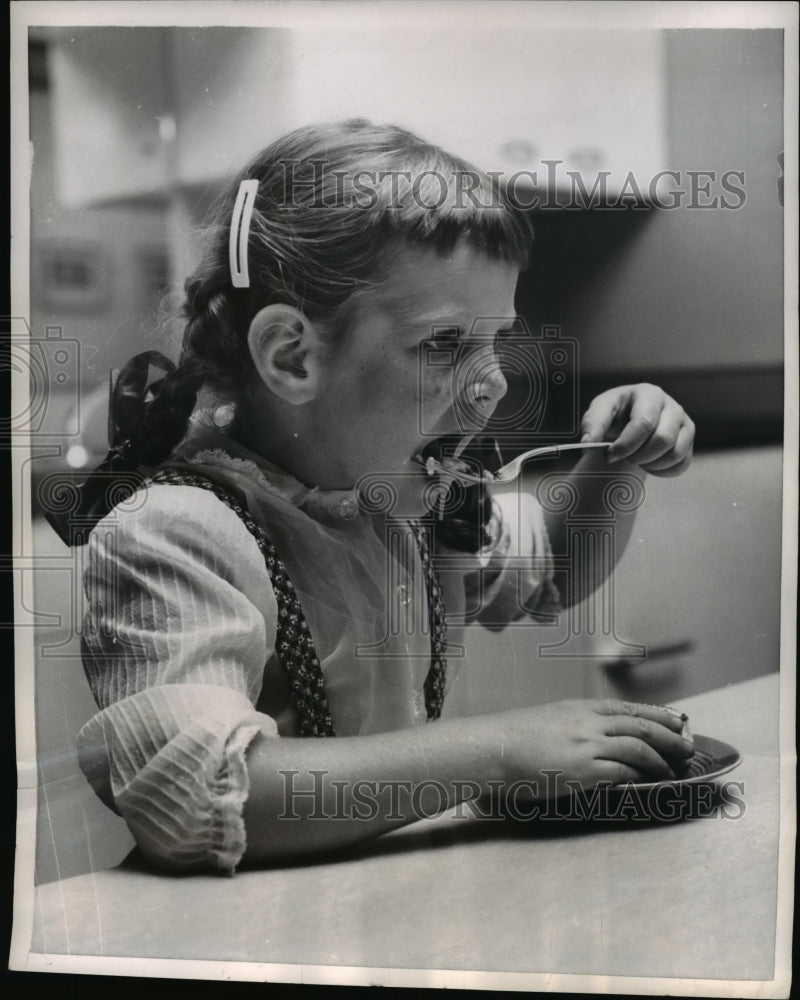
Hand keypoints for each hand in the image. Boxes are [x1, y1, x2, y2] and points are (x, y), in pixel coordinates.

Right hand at [485, 699, 693, 791]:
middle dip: (670, 737)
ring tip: (674, 769)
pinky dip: (640, 777)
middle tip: (688, 746)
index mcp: (583, 707)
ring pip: (639, 748)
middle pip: (642, 726)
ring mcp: (589, 745)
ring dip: (661, 760)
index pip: (631, 708)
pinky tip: (649, 782)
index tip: (679, 721)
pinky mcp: (585, 770)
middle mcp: (590, 722)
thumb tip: (600, 736)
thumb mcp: (553, 718)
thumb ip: (579, 724)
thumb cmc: (517, 736)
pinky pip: (623, 773)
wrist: (496, 747)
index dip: (659, 715)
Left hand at [580, 383, 694, 475]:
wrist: (628, 420)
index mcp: (650, 394)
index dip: (626, 445)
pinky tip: (648, 464)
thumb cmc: (614, 414)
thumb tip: (588, 443)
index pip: (645, 423)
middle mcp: (672, 407)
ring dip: (650, 464)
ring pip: (675, 453)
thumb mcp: (599, 412)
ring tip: (635, 458)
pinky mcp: (688, 442)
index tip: (609, 455)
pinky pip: (681, 464)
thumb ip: (592, 425)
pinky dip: (662, 471)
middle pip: (663, 439)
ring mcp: (684, 424)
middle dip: (638, 456)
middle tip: (623, 457)